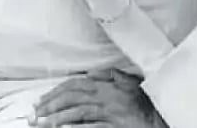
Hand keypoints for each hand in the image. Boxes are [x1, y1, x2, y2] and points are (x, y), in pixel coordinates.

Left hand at [30, 68, 163, 127]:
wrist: (162, 115)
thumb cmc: (145, 99)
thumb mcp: (128, 81)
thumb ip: (108, 75)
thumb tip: (89, 74)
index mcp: (105, 85)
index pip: (74, 85)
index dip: (55, 92)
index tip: (41, 101)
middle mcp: (104, 96)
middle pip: (71, 98)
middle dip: (50, 105)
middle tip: (34, 114)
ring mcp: (109, 112)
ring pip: (77, 113)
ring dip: (57, 118)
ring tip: (42, 124)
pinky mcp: (114, 126)